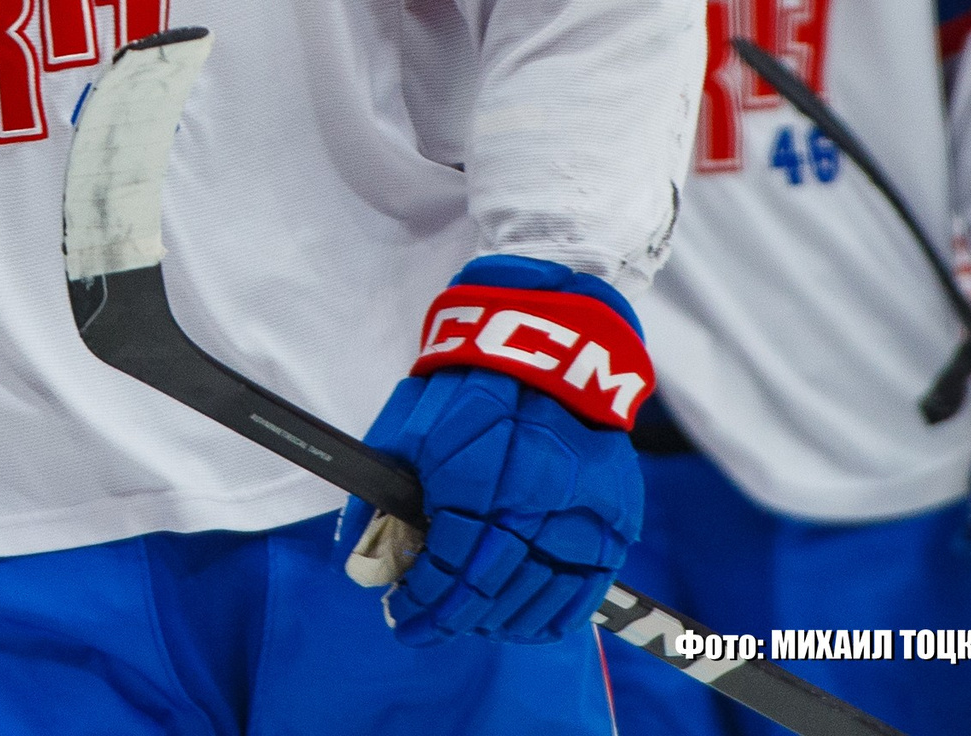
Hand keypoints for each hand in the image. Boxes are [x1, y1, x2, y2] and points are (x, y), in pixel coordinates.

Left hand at [338, 255, 647, 645]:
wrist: (545, 342)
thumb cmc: (464, 383)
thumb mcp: (408, 426)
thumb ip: (381, 492)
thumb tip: (356, 556)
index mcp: (473, 477)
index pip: (446, 568)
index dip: (420, 602)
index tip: (400, 615)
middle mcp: (529, 501)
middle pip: (488, 590)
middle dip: (450, 619)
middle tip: (424, 629)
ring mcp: (578, 513)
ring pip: (536, 596)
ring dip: (496, 623)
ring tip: (469, 625)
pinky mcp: (613, 517)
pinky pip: (583, 588)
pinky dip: (551, 616)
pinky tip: (522, 624)